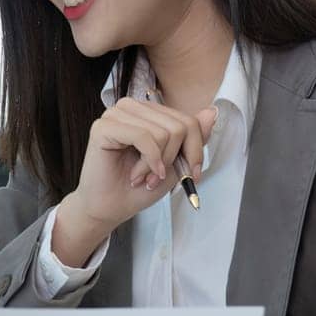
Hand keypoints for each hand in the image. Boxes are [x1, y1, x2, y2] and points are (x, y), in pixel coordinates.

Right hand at [51, 98, 218, 265]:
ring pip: (162, 132)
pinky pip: (143, 137)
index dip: (195, 150)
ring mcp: (115, 114)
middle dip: (174, 159)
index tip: (190, 174)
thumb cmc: (137, 187)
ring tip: (144, 177)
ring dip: (157, 163)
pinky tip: (137, 175)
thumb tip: (211, 112)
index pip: (187, 120)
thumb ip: (192, 138)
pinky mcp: (103, 127)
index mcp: (147, 112)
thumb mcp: (175, 163)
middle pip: (179, 126)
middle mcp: (131, 108)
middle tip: (158, 178)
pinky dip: (148, 161)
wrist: (110, 208)